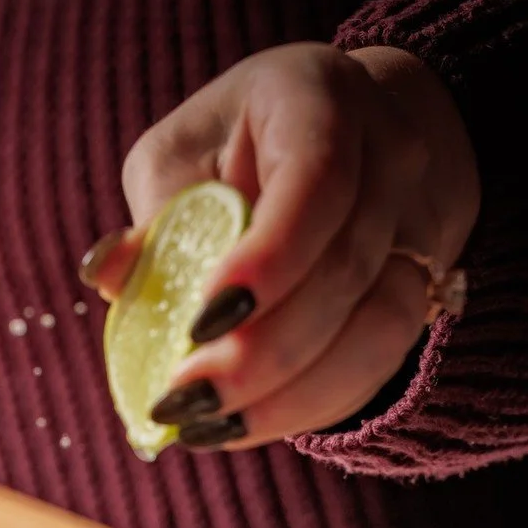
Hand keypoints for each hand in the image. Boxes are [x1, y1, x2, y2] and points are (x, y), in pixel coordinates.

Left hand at [81, 44, 479, 447]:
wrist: (348, 146)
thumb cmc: (240, 147)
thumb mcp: (181, 156)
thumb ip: (155, 218)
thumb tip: (108, 277)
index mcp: (320, 100)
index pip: (318, 182)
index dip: (269, 259)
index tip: (202, 323)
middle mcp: (388, 158)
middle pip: (345, 269)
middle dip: (262, 351)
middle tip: (187, 398)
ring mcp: (415, 229)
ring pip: (376, 330)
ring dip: (288, 394)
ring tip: (208, 427)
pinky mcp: (419, 294)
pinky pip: (376, 365)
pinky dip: (307, 405)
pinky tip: (243, 425)